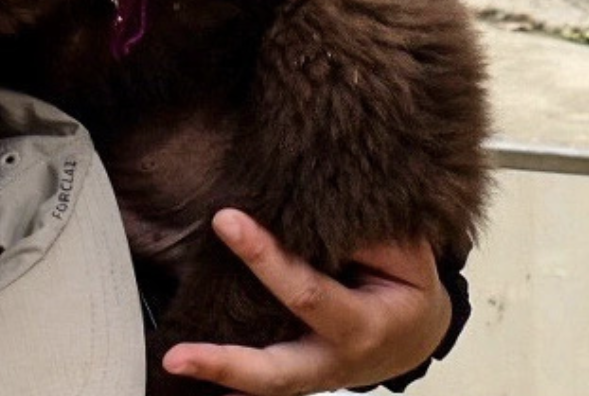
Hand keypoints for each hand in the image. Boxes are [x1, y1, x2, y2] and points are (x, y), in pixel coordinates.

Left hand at [161, 212, 452, 394]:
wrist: (415, 334)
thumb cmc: (408, 288)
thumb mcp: (407, 258)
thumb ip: (372, 237)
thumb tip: (323, 210)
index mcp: (364, 327)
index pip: (306, 293)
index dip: (265, 257)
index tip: (226, 221)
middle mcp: (334, 362)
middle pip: (277, 372)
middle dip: (227, 362)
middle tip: (177, 356)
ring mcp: (314, 378)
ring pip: (265, 387)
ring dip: (218, 376)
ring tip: (173, 364)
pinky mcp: (297, 378)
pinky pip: (261, 386)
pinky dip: (229, 383)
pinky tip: (191, 378)